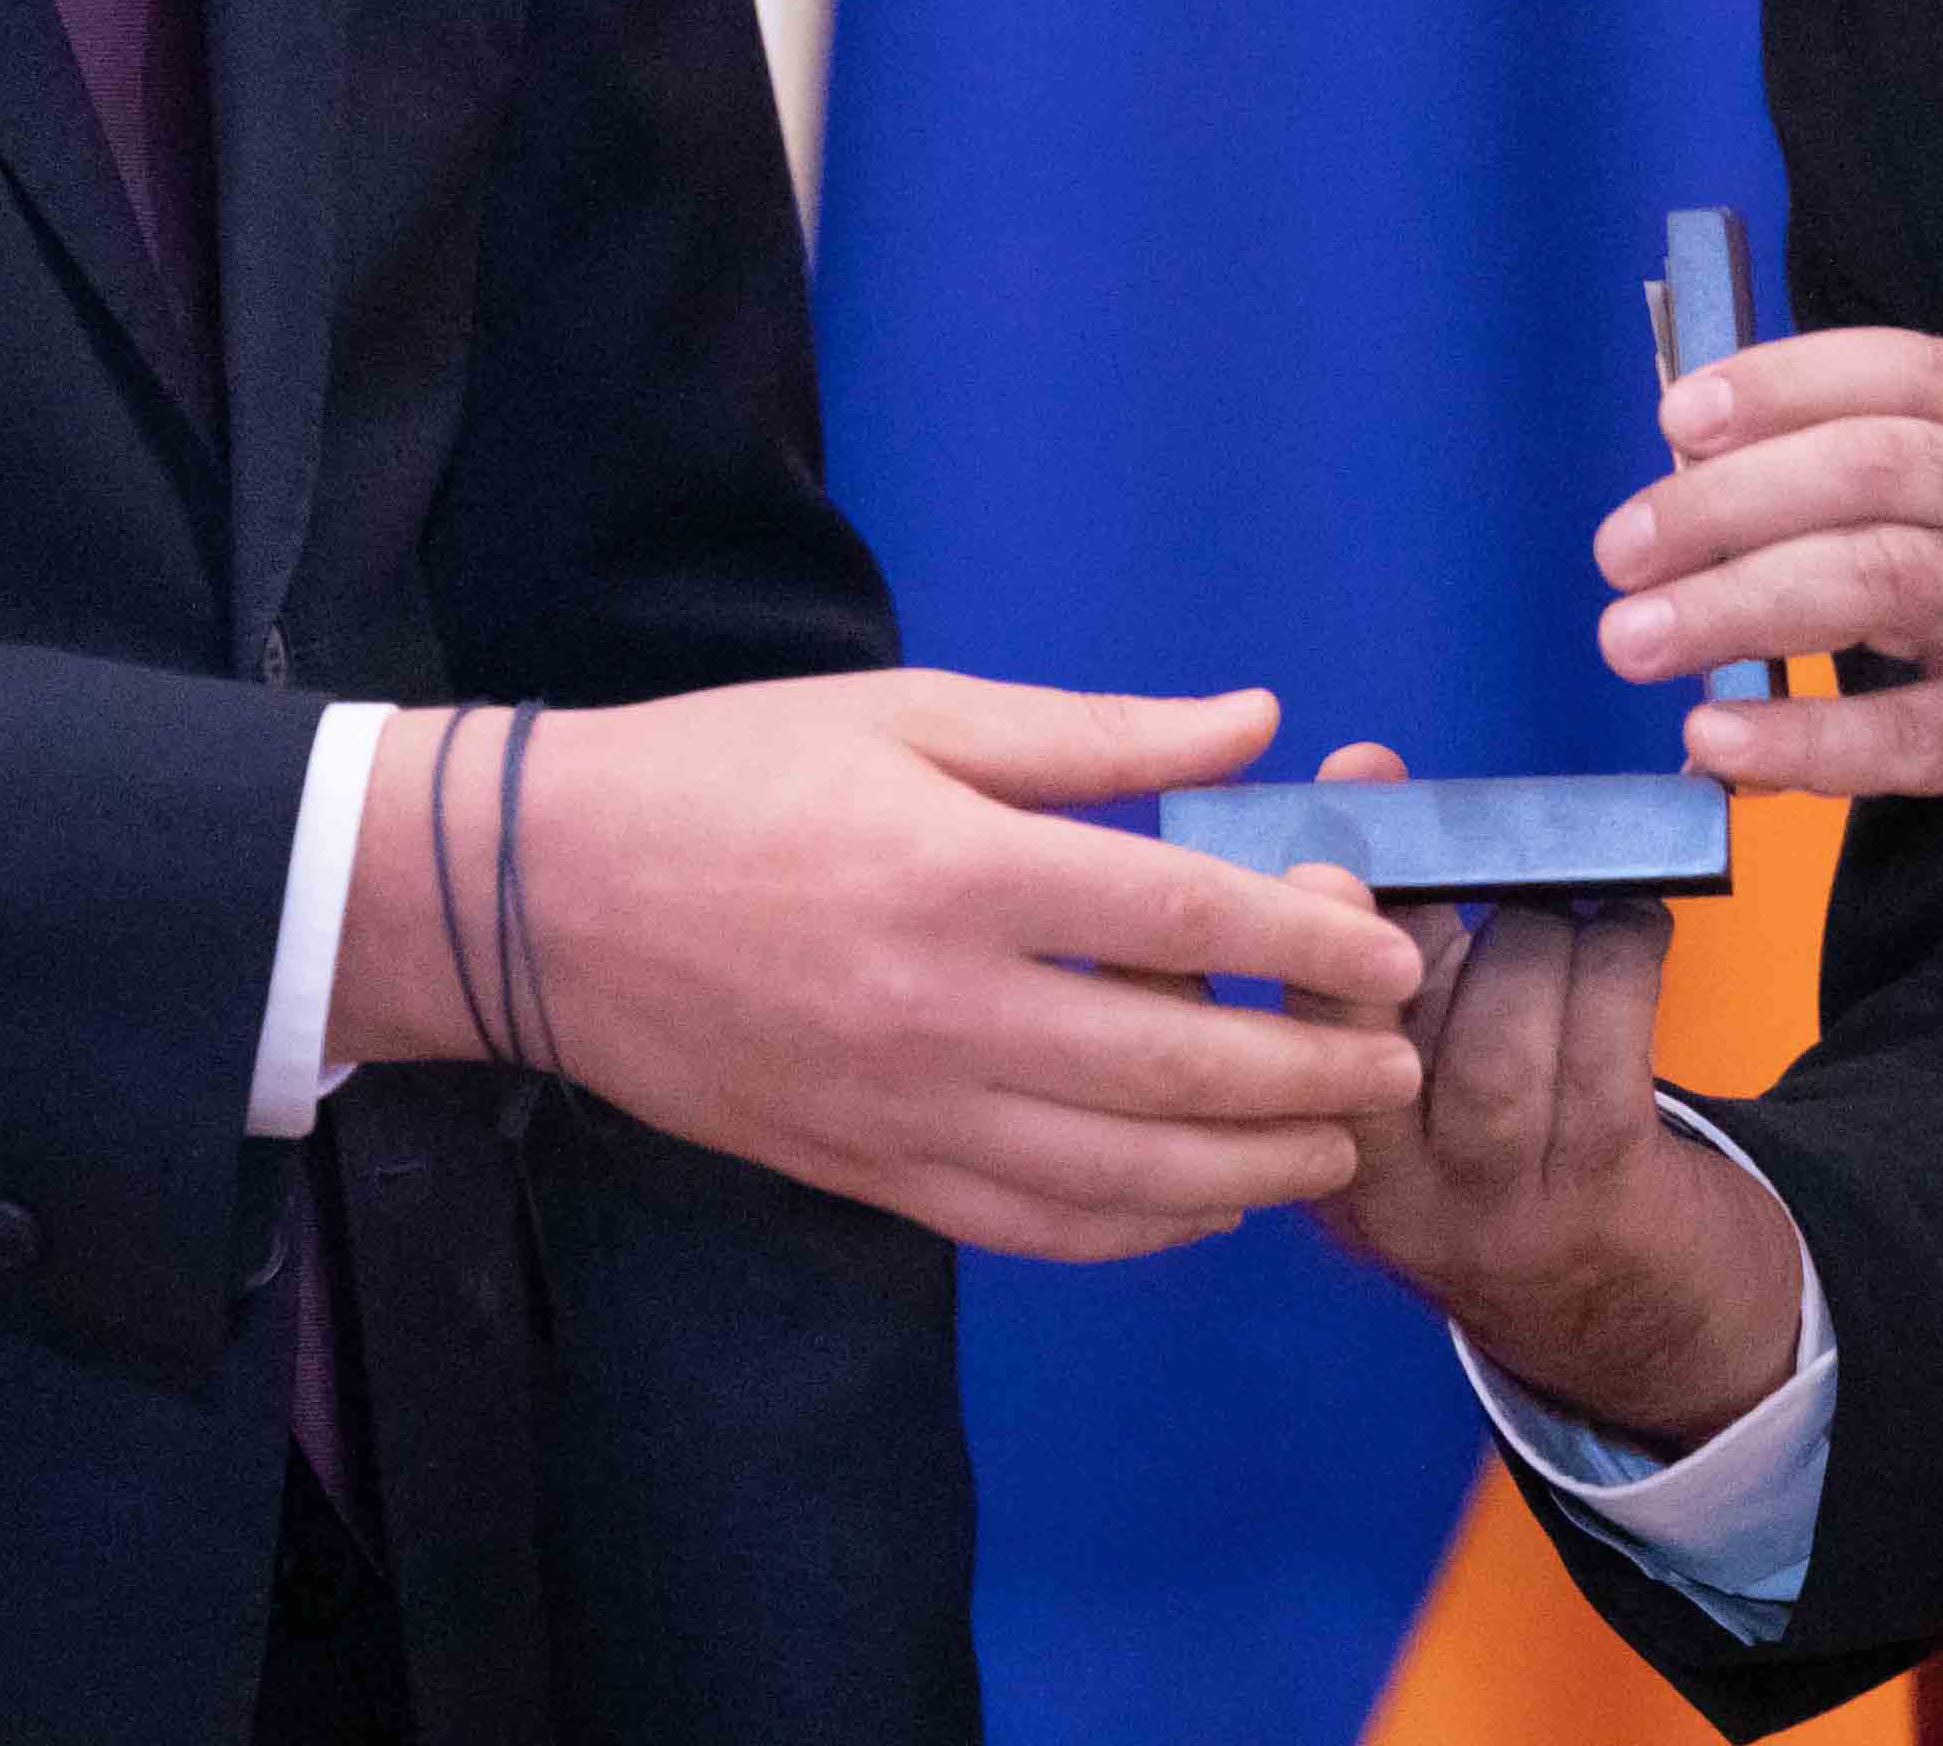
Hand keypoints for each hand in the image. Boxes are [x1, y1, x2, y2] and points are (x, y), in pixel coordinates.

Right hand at [329, 673, 1424, 1263]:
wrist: (543, 901)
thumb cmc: (732, 772)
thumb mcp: (913, 712)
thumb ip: (1094, 737)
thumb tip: (1255, 725)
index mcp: (963, 873)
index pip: (1186, 927)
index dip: (1310, 942)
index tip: (1389, 945)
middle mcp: (946, 1011)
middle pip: (1181, 1070)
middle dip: (1316, 1072)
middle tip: (1399, 1059)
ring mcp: (906, 1112)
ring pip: (1123, 1177)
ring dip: (1253, 1168)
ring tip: (1338, 1141)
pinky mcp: (869, 1175)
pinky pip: (1033, 1227)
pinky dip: (1140, 1229)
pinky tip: (1207, 1204)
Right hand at [1271, 749, 1808, 1452]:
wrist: (1618, 1312)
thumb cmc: (1502, 1136)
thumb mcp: (1413, 1054)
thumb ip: (1383, 918)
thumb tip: (1364, 764)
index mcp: (1304, 1140)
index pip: (1259, 1030)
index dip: (1286, 928)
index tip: (1330, 854)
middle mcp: (1382, 1188)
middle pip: (1372, 1022)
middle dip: (1425, 913)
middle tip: (1471, 850)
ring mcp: (1493, 1202)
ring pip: (1503, 1027)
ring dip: (1542, 933)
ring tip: (1565, 903)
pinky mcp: (1601, 1193)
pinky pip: (1607, 1042)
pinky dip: (1624, 954)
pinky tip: (1630, 926)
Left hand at [1603, 328, 1942, 912]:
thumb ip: (1910, 497)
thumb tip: (1722, 489)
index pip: (1902, 374)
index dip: (1784, 381)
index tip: (1680, 414)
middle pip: (1869, 470)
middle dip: (1726, 501)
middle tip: (1620, 550)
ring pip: (1880, 581)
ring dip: (1737, 604)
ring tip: (1632, 639)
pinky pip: (1913, 731)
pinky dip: (1803, 736)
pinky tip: (1719, 741)